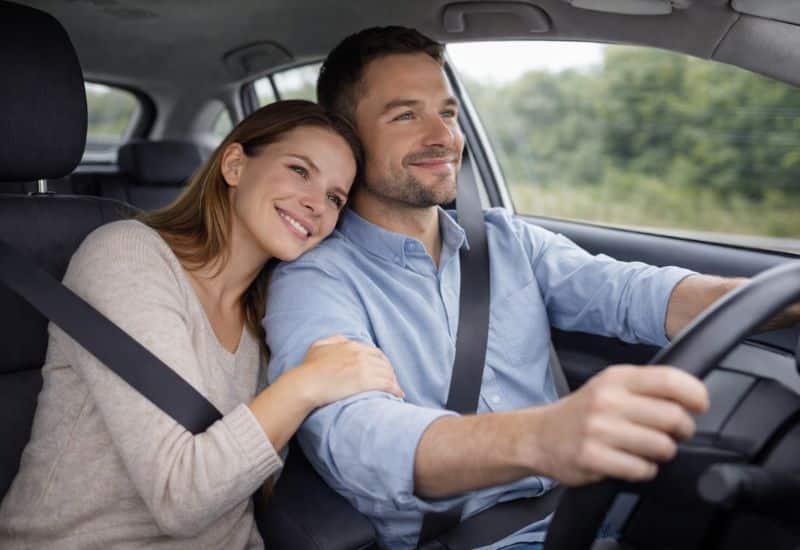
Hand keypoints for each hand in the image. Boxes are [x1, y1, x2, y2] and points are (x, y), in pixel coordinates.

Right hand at [294, 335, 403, 407]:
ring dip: (394, 381)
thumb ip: (332, 340)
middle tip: (392, 381)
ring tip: (396, 390)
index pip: (374, 352)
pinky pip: (387, 384)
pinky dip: (395, 389)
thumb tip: (341, 339)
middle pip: (383, 362)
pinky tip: (398, 395)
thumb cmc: (308, 368)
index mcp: (351, 345)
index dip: (381, 362)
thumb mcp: (318, 346)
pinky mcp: (366, 382)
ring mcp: (364, 367)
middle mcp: (360, 354)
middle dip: (390, 371)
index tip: (383, 370)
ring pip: (387, 373)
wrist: (306, 383)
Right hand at [532, 365, 708, 485]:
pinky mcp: (592, 457)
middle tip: (673, 434)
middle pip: (673, 417)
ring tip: (647, 450)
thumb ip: (646, 387)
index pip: (670, 380)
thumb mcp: (610, 386)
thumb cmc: (584, 412)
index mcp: (616, 378)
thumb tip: (693, 398)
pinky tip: (630, 462)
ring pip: (662, 447)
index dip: (695, 395)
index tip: (700, 406)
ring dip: (662, 453)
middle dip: (683, 431)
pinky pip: (641, 469)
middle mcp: (607, 400)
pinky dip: (643, 470)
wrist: (540, 435)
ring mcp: (598, 429)